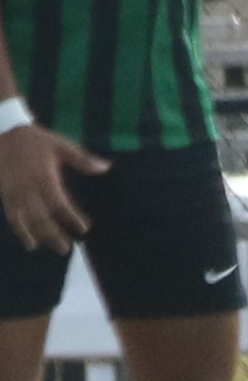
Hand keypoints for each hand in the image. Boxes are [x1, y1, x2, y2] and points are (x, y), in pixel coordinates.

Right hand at [0, 121, 102, 253]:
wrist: (1, 131)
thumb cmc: (35, 139)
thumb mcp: (60, 144)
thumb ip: (82, 159)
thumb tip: (105, 167)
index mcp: (44, 176)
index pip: (59, 203)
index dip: (71, 217)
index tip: (84, 228)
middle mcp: (27, 187)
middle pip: (41, 216)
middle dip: (54, 233)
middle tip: (67, 248)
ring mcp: (13, 191)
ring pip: (25, 219)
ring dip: (38, 235)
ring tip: (49, 248)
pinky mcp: (3, 192)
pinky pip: (12, 215)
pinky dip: (20, 229)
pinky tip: (29, 241)